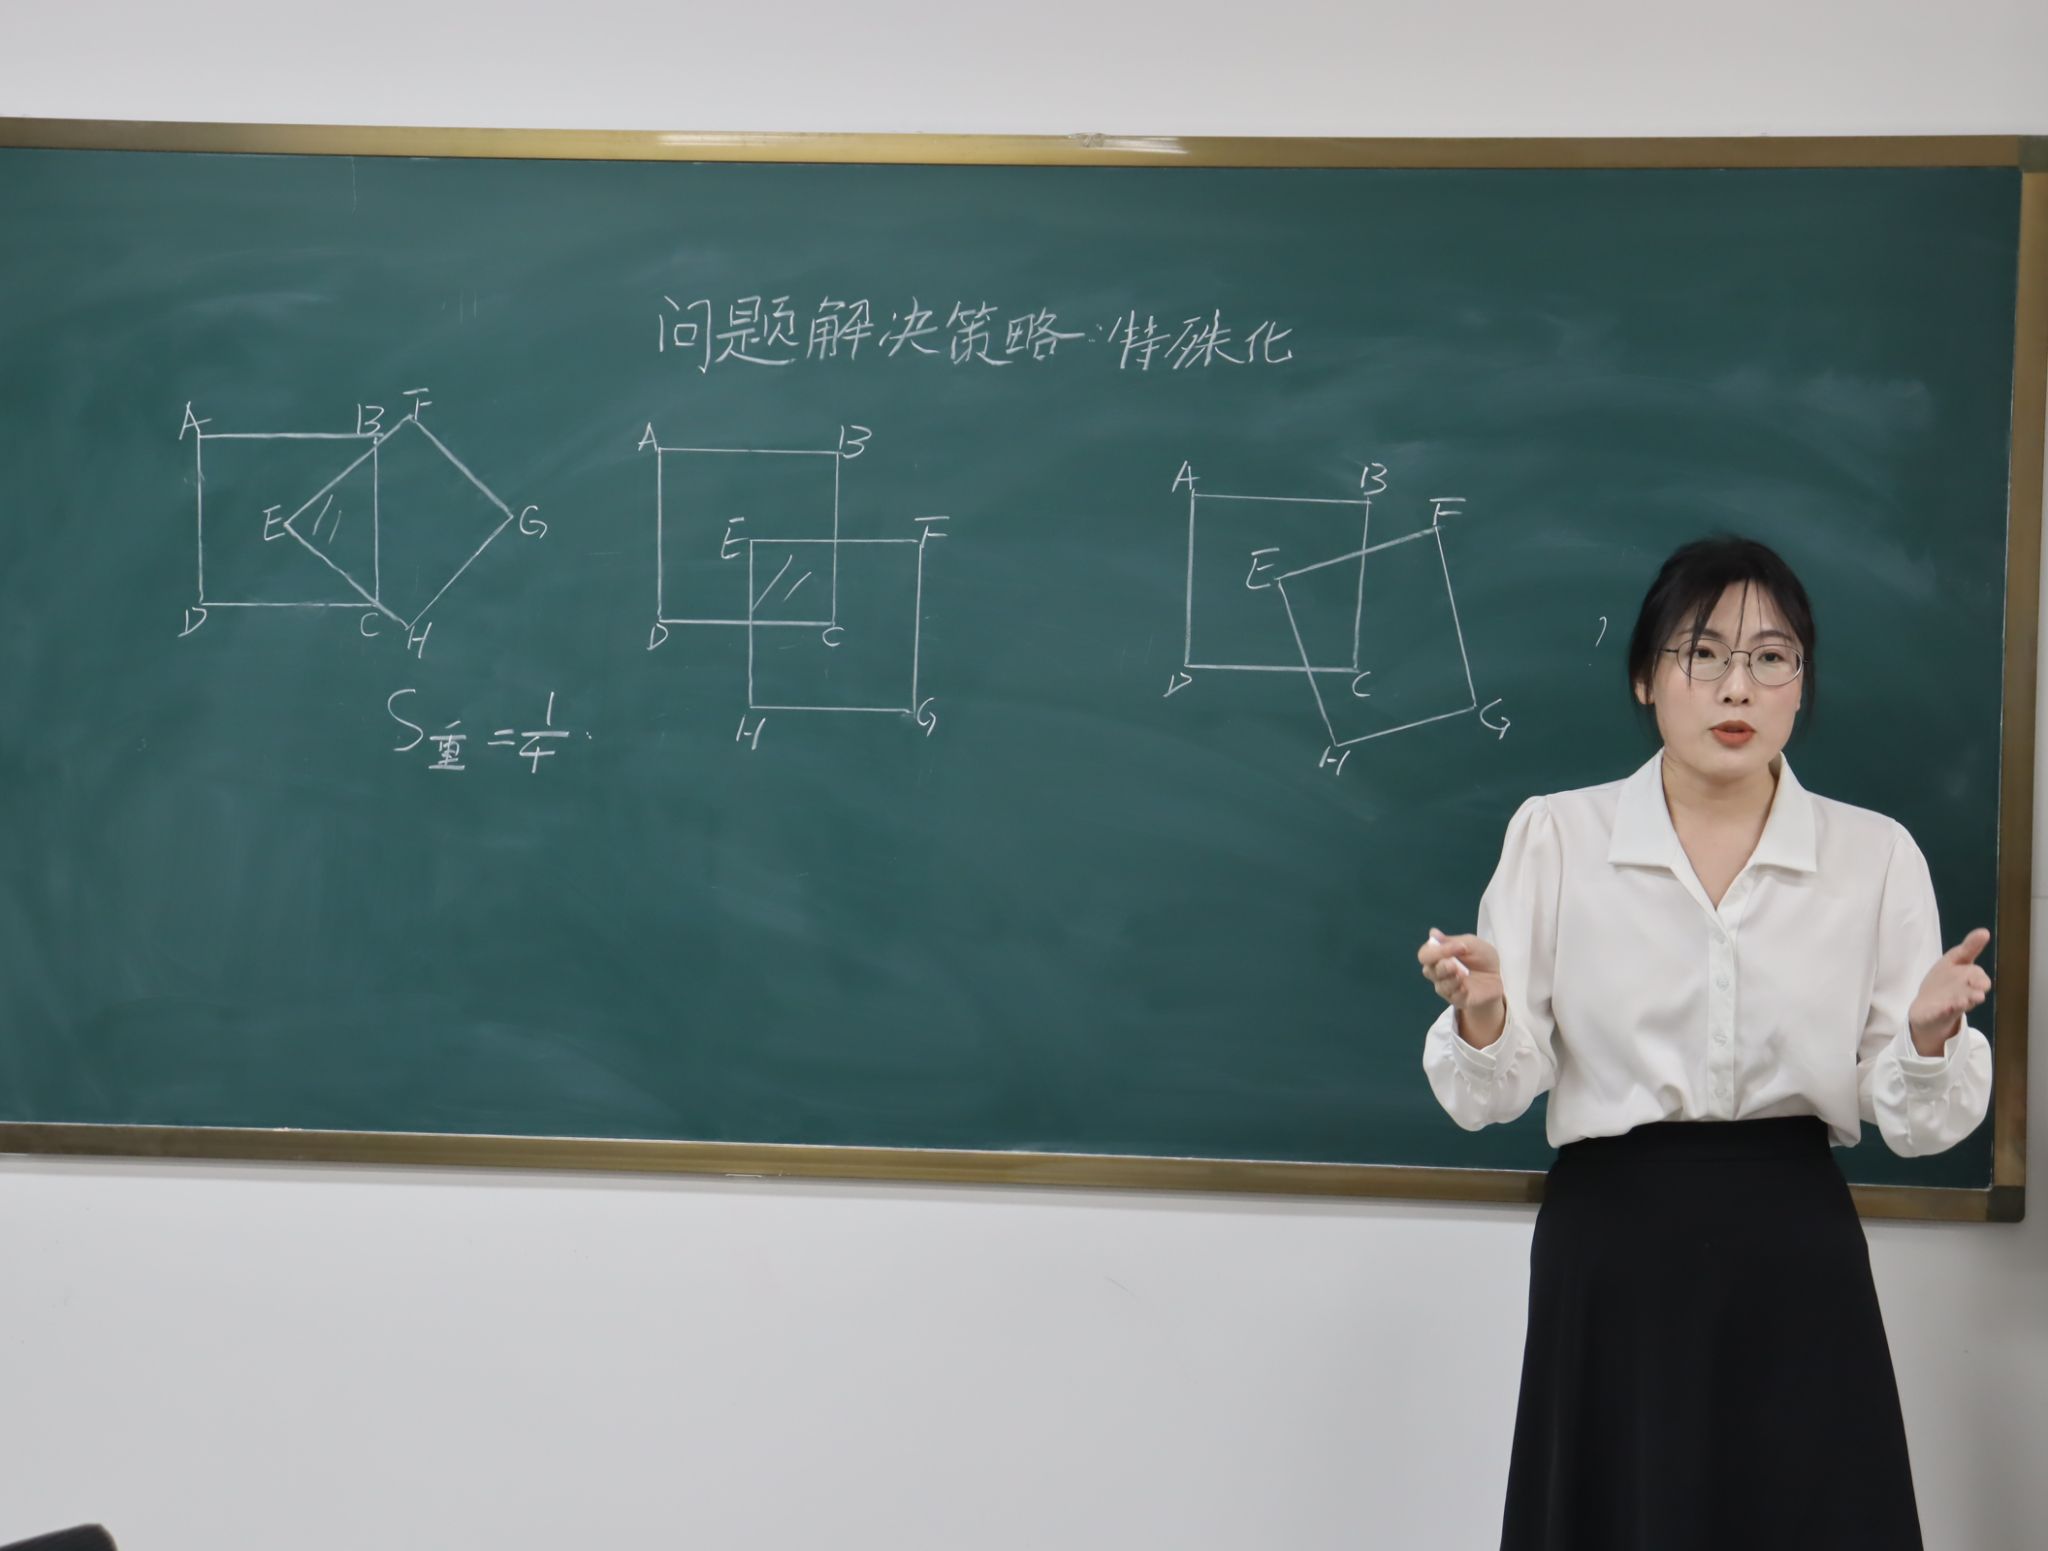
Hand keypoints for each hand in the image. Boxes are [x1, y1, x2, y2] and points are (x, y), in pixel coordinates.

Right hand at [1418, 928, 1506, 1047]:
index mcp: (1438, 956)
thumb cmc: (1481, 958)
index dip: (1437, 951)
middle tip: (1455, 964)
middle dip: (1442, 966)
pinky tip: (1465, 987)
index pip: (1425, 955)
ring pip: (1440, 985)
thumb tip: (1432, 933)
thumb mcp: (1472, 944)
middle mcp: (1438, 972)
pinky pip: (1452, 997)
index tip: (1459, 947)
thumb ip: (1452, 941)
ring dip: (1450, 979)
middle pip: (1428, 971)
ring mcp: (1447, 987)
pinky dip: (1458, 991)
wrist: (1498, 976)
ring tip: (1463, 974)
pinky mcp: (1458, 999)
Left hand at [1908, 928, 1991, 1056]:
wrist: (1927, 1009)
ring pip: (1960, 1004)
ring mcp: (1951, 1005)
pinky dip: (1944, 1010)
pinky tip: (1945, 1007)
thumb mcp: (1954, 961)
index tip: (1983, 981)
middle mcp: (1963, 994)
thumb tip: (1985, 931)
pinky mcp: (1937, 1014)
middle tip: (1980, 990)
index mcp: (1968, 980)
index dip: (1980, 977)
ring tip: (1966, 1001)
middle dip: (1976, 990)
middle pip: (1972, 992)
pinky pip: (1941, 1012)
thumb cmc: (1944, 982)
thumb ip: (1969, 948)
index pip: (1977, 975)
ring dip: (1963, 1002)